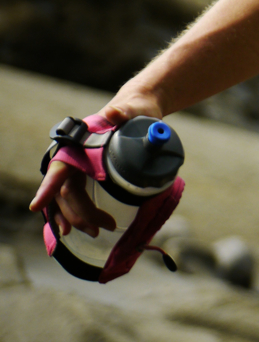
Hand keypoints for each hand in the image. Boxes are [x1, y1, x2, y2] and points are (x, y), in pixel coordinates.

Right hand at [28, 90, 164, 236]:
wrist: (138, 109)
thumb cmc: (133, 109)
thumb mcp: (132, 110)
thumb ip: (123, 112)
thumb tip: (115, 113)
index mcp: (78, 144)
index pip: (60, 168)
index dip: (48, 188)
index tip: (36, 205)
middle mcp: (73, 157)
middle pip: (67, 191)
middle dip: (77, 213)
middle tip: (98, 229)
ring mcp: (79, 167)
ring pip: (68, 198)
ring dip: (76, 217)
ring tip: (94, 232)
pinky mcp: (87, 173)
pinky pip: (74, 197)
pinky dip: (73, 213)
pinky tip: (78, 228)